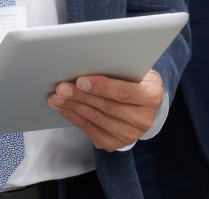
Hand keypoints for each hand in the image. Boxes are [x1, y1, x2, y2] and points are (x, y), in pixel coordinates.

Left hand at [48, 70, 164, 150]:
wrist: (143, 105)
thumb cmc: (135, 81)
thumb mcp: (136, 71)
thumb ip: (119, 70)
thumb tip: (89, 65)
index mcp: (151, 96)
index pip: (125, 92)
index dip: (101, 86)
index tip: (81, 80)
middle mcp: (143, 119)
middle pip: (107, 107)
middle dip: (80, 96)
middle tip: (61, 88)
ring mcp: (129, 134)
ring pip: (96, 119)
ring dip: (73, 107)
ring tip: (56, 97)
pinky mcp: (115, 143)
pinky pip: (90, 131)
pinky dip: (74, 118)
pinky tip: (63, 108)